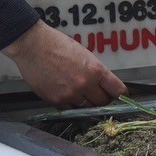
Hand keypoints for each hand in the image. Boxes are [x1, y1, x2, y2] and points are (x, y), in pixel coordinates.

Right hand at [2, 21, 125, 107]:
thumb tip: (105, 85)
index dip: (120, 94)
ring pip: (87, 108)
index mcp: (96, 70)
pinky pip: (70, 109)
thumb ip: (97, 72)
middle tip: (100, 94)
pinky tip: (70, 95)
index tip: (120, 94)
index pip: (117, 90)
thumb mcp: (86, 56)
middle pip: (103, 102)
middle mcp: (85, 84)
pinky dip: (73, 105)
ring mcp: (70, 94)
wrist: (34, 46)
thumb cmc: (59, 46)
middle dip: (104, 99)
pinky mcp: (55, 100)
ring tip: (83, 94)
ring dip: (88, 103)